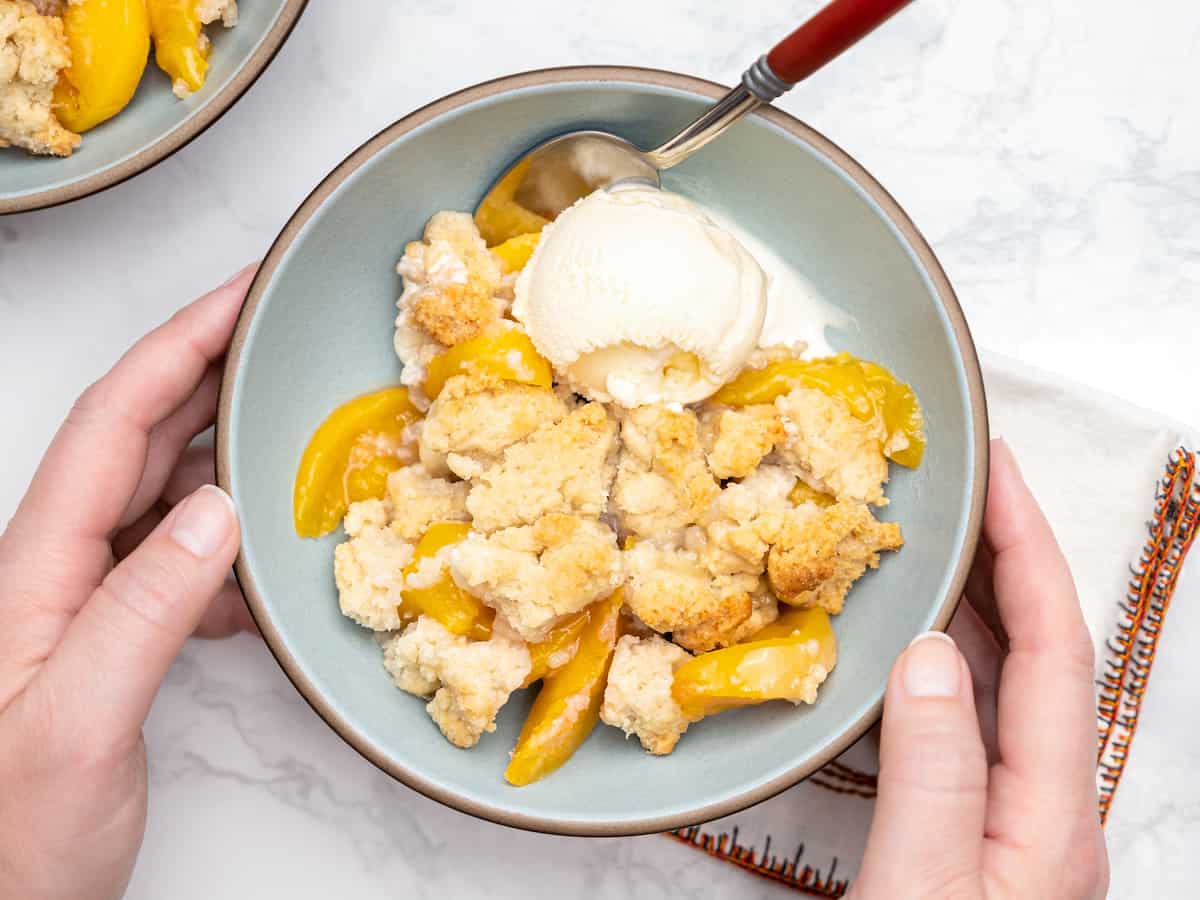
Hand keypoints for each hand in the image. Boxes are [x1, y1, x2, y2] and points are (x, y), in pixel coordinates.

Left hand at [0, 268, 256, 899]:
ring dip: (226, 447)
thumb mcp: (79, 723)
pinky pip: (181, 558)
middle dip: (208, 367)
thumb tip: (218, 510)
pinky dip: (232, 539)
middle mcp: (59, 565)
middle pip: (140, 436)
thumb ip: (143, 610)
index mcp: (39, 564)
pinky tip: (269, 556)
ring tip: (292, 424)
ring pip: (165, 493)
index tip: (243, 293)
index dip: (179, 344)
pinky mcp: (116, 636)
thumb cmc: (12, 833)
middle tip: (281, 330)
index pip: (115, 421)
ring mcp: (87, 599)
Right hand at [850, 439, 1108, 898]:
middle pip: (1042, 652)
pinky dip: (943, 663)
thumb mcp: (921, 893)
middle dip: (1010, 555)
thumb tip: (931, 658)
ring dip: (976, 602)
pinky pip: (968, 722)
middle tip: (963, 484)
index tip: (996, 471)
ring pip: (1005, 685)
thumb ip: (935, 776)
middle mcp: (1044, 809)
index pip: (1053, 648)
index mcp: (1048, 815)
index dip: (1027, 548)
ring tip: (934, 540)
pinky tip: (909, 648)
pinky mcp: (973, 835)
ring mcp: (1012, 823)